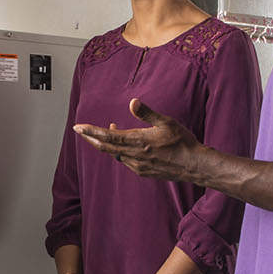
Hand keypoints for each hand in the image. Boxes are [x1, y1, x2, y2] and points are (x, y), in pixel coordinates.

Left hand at [73, 98, 201, 182]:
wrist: (194, 166)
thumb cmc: (182, 141)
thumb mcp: (166, 122)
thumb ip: (147, 113)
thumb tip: (132, 102)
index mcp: (139, 141)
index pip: (109, 136)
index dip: (91, 131)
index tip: (78, 127)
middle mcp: (135, 155)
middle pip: (106, 147)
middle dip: (92, 138)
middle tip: (80, 131)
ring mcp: (138, 165)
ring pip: (115, 154)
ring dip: (108, 144)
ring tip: (106, 132)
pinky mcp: (143, 172)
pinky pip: (125, 161)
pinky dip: (119, 152)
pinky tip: (123, 146)